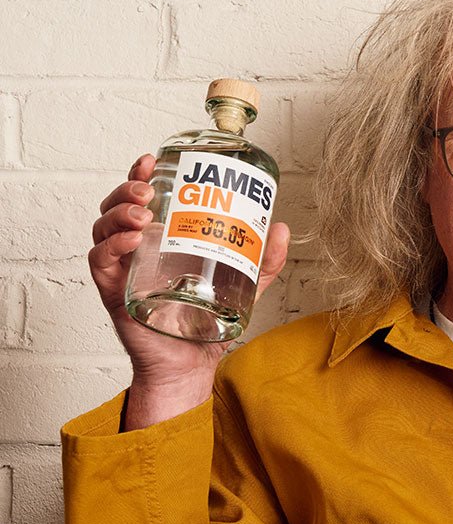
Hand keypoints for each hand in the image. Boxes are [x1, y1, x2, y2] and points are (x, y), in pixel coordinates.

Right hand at [89, 154, 289, 428]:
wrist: (191, 364)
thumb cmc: (208, 323)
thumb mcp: (245, 285)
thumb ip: (265, 261)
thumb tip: (282, 228)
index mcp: (164, 238)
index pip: (146, 197)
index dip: (144, 174)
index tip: (155, 159)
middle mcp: (139, 248)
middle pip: (119, 205)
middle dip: (129, 188)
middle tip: (150, 190)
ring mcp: (123, 268)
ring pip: (104, 227)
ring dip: (119, 212)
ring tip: (143, 214)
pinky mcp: (114, 291)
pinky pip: (100, 261)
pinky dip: (111, 246)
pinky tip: (132, 242)